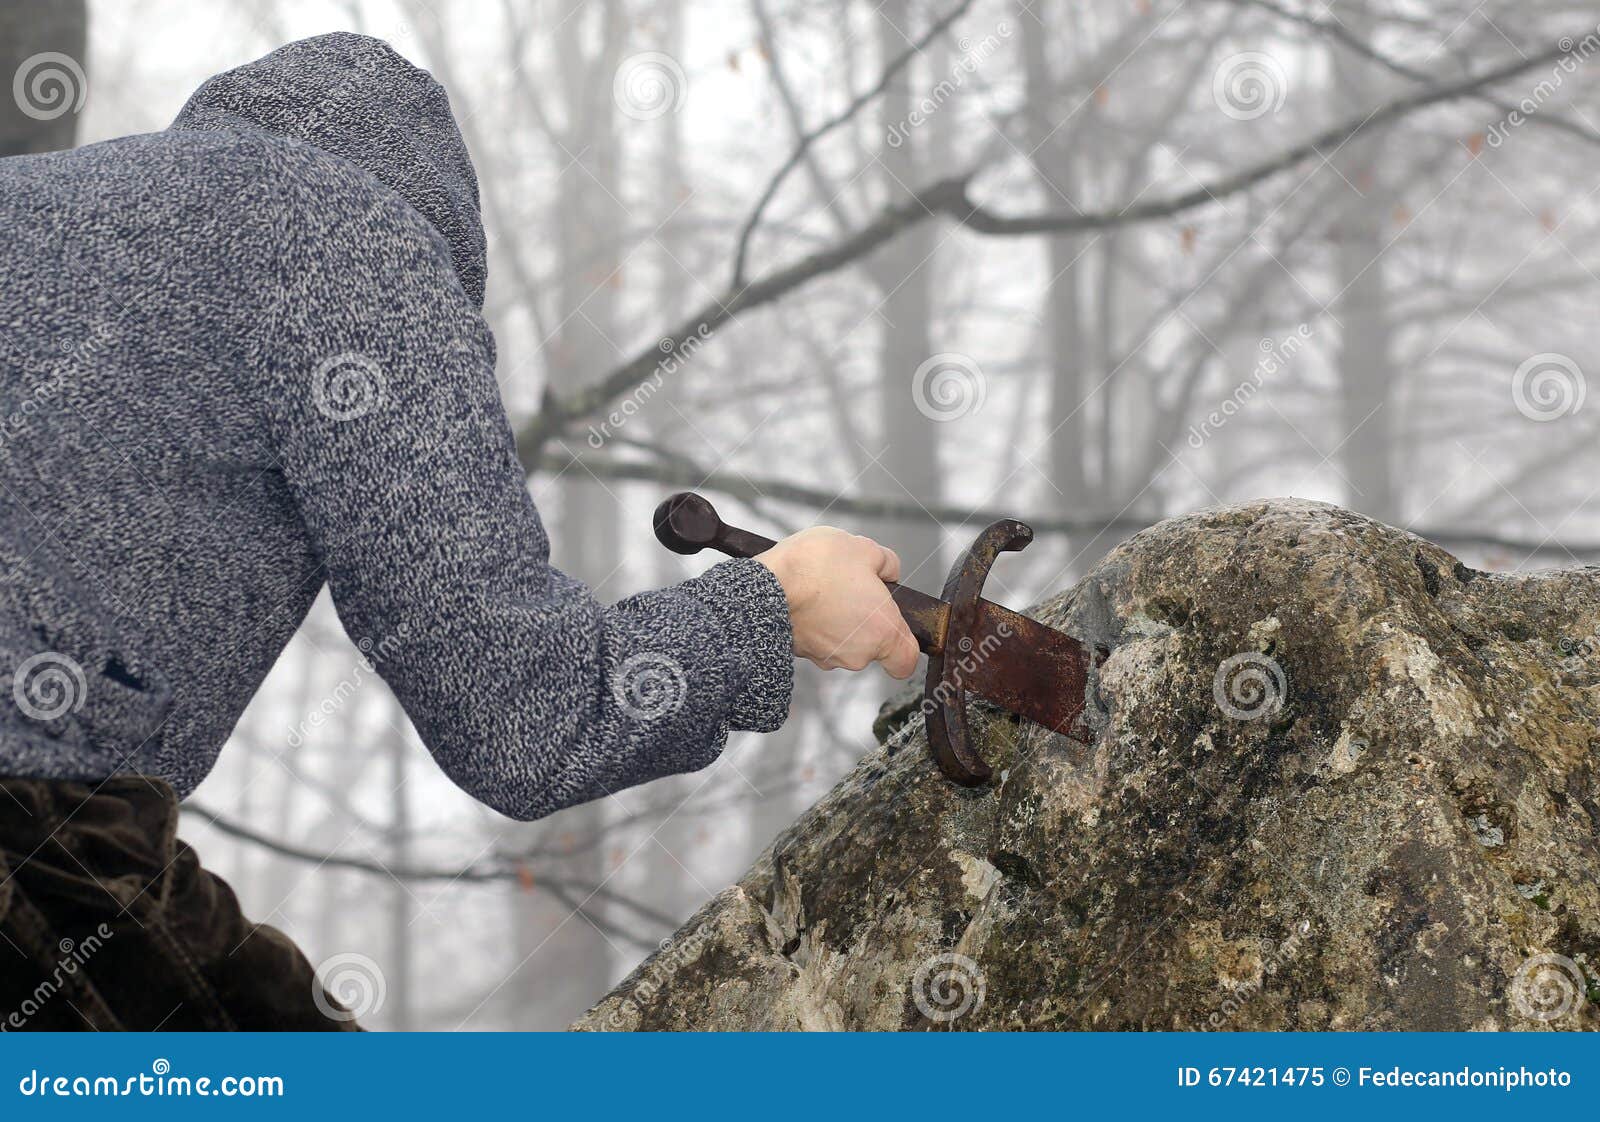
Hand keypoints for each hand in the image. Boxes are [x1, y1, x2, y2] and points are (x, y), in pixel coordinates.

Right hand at [756, 527, 919, 678]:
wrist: (767, 585)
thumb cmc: (818, 567)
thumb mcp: (863, 548)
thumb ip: (886, 563)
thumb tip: (889, 572)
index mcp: (883, 632)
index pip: (905, 661)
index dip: (903, 645)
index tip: (894, 626)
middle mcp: (857, 653)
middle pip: (871, 645)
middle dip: (863, 619)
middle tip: (851, 588)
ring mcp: (826, 656)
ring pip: (842, 642)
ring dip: (836, 620)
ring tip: (823, 588)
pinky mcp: (800, 654)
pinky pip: (816, 639)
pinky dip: (814, 623)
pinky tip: (805, 597)